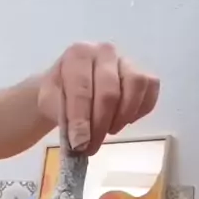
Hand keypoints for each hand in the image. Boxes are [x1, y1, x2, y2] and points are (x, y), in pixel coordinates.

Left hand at [38, 43, 159, 154]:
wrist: (67, 88)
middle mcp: (105, 52)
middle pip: (109, 92)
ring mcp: (126, 61)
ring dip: (122, 117)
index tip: (79, 144)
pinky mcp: (142, 73)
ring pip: (135, 87)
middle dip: (100, 126)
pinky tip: (125, 121)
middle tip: (91, 147)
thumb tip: (80, 141)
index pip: (82, 89)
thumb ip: (60, 117)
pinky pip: (150, 89)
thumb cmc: (58, 95)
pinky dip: (141, 110)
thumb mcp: (47, 102)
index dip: (81, 120)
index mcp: (78, 54)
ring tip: (109, 131)